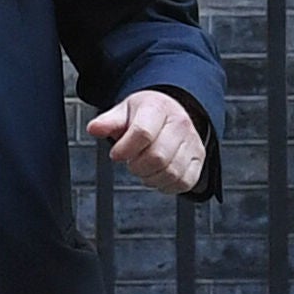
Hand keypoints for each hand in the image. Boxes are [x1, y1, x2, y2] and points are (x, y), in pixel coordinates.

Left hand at [87, 89, 205, 195]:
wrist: (171, 111)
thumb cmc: (146, 114)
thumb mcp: (124, 112)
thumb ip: (108, 122)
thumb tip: (94, 129)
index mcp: (158, 108)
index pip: (143, 133)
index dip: (125, 149)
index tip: (116, 154)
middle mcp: (180, 124)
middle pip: (157, 157)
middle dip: (137, 166)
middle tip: (131, 161)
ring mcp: (192, 142)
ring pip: (171, 172)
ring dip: (150, 177)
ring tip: (143, 168)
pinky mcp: (199, 159)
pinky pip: (184, 182)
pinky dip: (166, 185)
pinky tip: (157, 174)